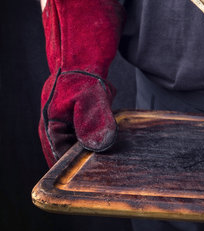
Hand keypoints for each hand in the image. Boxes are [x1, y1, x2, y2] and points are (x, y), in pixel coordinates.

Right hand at [39, 0, 123, 166]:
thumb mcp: (89, 95)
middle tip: (118, 175)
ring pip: (89, 147)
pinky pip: (97, 135)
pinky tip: (124, 143)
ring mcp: (72, 125)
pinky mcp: (86, 118)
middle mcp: (60, 130)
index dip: (80, 174)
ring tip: (124, 163)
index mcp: (52, 128)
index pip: (62, 163)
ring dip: (104, 152)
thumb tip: (99, 146)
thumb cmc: (79, 69)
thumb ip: (94, 119)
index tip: (101, 182)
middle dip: (95, 165)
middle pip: (76, 158)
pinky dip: (108, 138)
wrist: (84, 48)